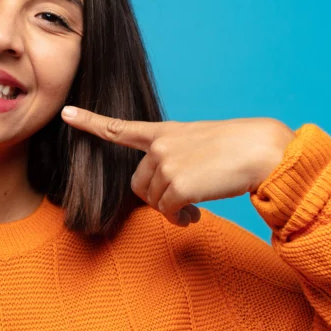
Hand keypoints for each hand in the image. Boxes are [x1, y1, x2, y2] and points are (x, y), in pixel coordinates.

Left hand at [60, 107, 294, 225]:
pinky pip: (167, 212)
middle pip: (139, 185)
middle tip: (184, 203)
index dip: (91, 121)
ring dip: (172, 210)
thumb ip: (176, 160)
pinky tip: (195, 214)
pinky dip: (180, 218)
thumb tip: (168, 197)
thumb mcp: (201, 144)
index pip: (121, 128)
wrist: (263, 150)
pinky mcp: (177, 184)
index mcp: (165, 132)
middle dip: (158, 198)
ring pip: (154, 201)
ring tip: (196, 206)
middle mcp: (161, 146)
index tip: (66, 113)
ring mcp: (168, 164)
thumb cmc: (239, 149)